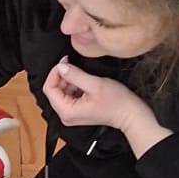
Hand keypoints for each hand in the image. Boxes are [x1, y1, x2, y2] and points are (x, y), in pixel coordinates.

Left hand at [42, 61, 167, 156]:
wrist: (129, 114)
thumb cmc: (117, 102)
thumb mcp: (95, 84)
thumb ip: (75, 75)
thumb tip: (61, 67)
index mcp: (67, 111)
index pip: (49, 89)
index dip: (54, 73)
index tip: (65, 62)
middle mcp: (65, 115)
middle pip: (53, 90)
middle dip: (62, 76)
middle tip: (73, 65)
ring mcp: (70, 114)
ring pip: (61, 92)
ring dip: (69, 80)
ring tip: (83, 75)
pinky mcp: (76, 111)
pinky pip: (68, 95)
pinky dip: (74, 86)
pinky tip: (85, 83)